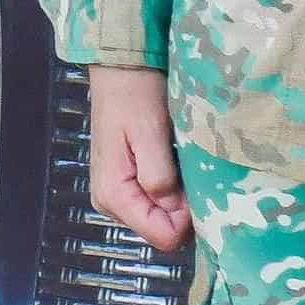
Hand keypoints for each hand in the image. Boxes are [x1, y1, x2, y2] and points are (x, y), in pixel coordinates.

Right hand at [86, 64, 193, 250]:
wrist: (120, 68)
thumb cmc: (134, 95)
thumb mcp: (150, 134)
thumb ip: (160, 177)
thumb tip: (175, 211)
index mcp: (113, 195)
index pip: (162, 236)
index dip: (186, 218)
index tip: (194, 186)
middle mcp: (110, 202)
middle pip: (162, 229)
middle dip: (183, 207)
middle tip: (188, 169)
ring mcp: (117, 193)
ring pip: (162, 217)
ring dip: (178, 195)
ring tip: (179, 160)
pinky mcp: (126, 183)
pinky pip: (157, 201)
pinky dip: (172, 186)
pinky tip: (173, 161)